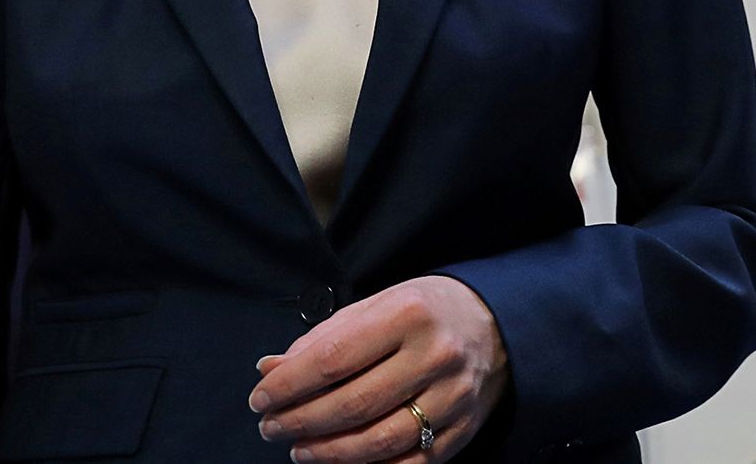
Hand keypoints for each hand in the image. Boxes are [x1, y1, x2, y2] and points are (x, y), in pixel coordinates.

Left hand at [250, 276, 508, 461]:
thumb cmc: (424, 313)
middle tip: (271, 427)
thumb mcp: (375, 306)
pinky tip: (342, 461)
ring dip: (328, 453)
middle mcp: (436, 354)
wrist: (495, 325)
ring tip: (299, 448)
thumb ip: (322, 338)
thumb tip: (269, 370)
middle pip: (352, 405)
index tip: (259, 398)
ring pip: (379, 442)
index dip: (288, 385)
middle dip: (300, 422)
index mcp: (409, 314)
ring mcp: (453, 397)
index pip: (333, 358)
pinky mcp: (462, 430)